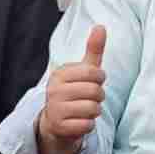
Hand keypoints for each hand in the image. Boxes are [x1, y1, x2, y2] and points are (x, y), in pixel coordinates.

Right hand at [35, 24, 113, 153]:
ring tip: (83, 110)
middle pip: (96, 92)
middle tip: (88, 99)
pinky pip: (88, 126)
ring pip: (93, 109)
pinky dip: (88, 125)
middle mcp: (54, 90)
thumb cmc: (74, 92)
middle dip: (98, 97)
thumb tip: (100, 26)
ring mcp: (55, 109)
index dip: (100, 79)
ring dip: (94, 112)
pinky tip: (79, 122)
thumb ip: (93, 49)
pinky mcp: (59, 127)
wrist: (55, 122)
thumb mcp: (83, 70)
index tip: (92, 82)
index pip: (94, 73)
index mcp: (60, 73)